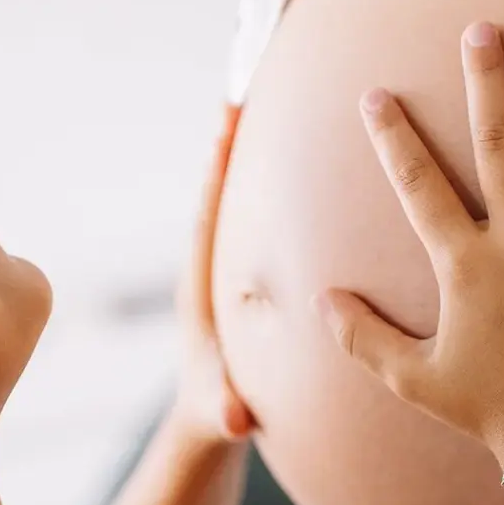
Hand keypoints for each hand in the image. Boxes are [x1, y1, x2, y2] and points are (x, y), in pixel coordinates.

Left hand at [172, 107, 254, 445]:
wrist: (208, 418)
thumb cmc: (216, 412)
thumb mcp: (223, 415)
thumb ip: (226, 411)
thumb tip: (232, 416)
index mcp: (200, 290)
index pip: (207, 220)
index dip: (216, 173)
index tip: (227, 121)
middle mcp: (209, 271)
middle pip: (220, 196)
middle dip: (231, 146)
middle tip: (247, 86)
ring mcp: (225, 272)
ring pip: (238, 206)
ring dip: (251, 160)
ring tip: (270, 103)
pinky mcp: (243, 279)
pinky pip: (257, 223)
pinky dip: (270, 190)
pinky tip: (302, 165)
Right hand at [319, 23, 503, 463]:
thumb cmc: (490, 410)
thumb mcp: (411, 379)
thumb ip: (361, 337)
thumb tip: (321, 300)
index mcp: (465, 266)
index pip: (419, 186)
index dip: (395, 137)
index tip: (377, 95)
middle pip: (498, 145)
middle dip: (484, 83)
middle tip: (478, 31)